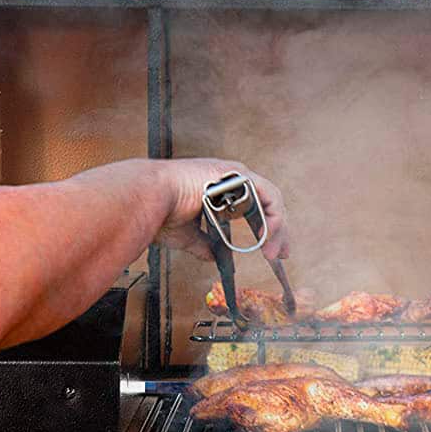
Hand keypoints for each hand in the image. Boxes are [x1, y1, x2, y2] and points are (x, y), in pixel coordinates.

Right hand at [152, 158, 289, 262]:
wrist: (150, 199)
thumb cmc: (160, 212)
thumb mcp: (186, 235)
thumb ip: (202, 244)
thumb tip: (212, 257)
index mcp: (217, 188)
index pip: (252, 207)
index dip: (264, 228)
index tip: (270, 249)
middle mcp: (229, 178)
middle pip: (265, 204)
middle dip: (277, 231)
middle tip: (281, 254)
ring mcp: (236, 174)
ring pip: (271, 200)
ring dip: (277, 228)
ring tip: (274, 252)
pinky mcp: (240, 175)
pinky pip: (268, 197)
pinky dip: (273, 218)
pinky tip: (268, 237)